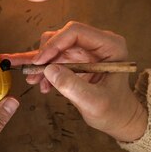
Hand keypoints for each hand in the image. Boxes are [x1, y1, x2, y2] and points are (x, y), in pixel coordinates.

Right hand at [1, 21, 145, 141]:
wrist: (119, 119)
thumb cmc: (114, 111)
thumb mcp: (94, 103)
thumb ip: (72, 86)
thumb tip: (48, 70)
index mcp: (110, 46)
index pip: (76, 32)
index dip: (54, 44)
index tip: (40, 62)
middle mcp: (97, 43)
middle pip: (62, 37)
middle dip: (45, 54)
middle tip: (31, 71)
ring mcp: (87, 50)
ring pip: (55, 47)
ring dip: (41, 63)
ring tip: (31, 79)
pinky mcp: (78, 60)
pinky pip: (56, 58)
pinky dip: (45, 70)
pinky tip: (40, 84)